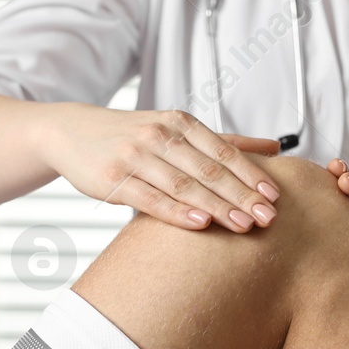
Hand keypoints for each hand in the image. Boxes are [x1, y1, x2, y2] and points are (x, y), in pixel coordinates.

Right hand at [41, 104, 283, 232]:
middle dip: (241, 195)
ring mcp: (135, 155)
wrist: (73, 133)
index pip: (223, 150)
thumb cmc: (134, 135)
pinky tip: (200, 224)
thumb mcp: (178, 129)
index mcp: (180, 122)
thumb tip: (275, 147)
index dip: (251, 174)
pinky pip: (150, 198)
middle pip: (208, 169)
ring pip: (183, 184)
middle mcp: (160, 135)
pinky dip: (176, 211)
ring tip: (243, 226)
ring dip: (216, 206)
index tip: (275, 197)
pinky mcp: (113, 178)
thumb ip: (225, 141)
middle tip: (268, 218)